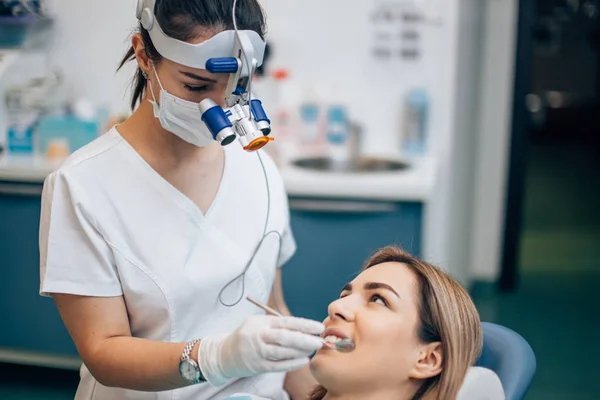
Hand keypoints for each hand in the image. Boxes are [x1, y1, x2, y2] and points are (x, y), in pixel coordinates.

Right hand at [197, 315, 323, 385]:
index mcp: (261, 323)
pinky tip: (303, 361)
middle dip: (305, 338)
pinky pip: (277, 365)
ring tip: (313, 349)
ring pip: (282, 351)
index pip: (286, 322)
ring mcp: (257, 351)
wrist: (224, 354)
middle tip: (320, 340)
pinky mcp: (257, 366)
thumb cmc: (248, 336)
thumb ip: (278, 325)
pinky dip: (292, 363)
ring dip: (300, 351)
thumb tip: (304, 328)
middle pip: (285, 337)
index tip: (318, 327)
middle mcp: (259, 336)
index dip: (304, 324)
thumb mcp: (259, 324)